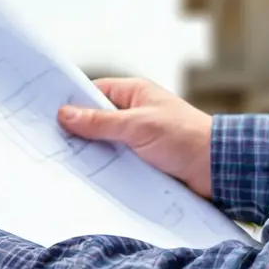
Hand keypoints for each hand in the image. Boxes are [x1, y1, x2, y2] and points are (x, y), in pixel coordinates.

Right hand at [58, 77, 213, 197]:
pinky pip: (116, 162)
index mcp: (134, 94)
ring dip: (92, 152)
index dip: (72, 102)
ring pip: (105, 143)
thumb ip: (99, 122)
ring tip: (64, 161)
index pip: (93, 93)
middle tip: (50, 140)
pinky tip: (88, 176)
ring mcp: (138, 138)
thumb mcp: (136, 126)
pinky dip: (105, 168)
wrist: (221, 169)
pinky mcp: (143, 161)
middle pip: (96, 120)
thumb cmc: (184, 137)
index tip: (48, 113)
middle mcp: (135, 113)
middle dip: (78, 131)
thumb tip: (64, 114)